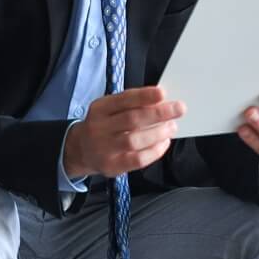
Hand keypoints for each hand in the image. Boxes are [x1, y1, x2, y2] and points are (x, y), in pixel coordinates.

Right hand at [62, 86, 183, 179]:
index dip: (144, 96)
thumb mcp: (109, 109)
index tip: (162, 93)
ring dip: (158, 133)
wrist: (80, 150)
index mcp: (100, 108)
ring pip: (134, 140)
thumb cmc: (103, 126)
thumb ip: (131, 104)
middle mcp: (99, 128)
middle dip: (158, 114)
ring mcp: (104, 148)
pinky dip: (155, 151)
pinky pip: (137, 159)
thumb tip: (161, 102)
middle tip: (179, 109)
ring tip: (171, 127)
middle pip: (131, 119)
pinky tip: (163, 143)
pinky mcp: (112, 166)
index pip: (123, 100)